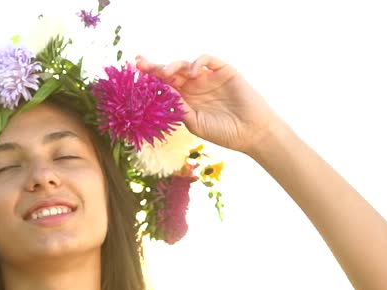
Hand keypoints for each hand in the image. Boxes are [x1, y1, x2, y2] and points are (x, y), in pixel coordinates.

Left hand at [136, 54, 282, 153]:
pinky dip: (197, 62)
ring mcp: (209, 78)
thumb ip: (180, 109)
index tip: (135, 71)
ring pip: (186, 65)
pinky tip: (191, 73)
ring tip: (165, 73)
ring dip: (173, 66)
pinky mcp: (223, 71)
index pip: (165, 86)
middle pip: (171, 72)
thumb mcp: (195, 123)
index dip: (151, 78)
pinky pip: (207, 60)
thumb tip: (163, 93)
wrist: (251, 133)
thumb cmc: (223, 132)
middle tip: (140, 63)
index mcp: (186, 99)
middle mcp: (195, 86)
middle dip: (155, 67)